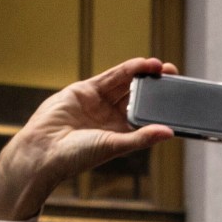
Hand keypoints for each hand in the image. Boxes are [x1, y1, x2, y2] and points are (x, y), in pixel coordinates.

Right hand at [0, 57, 177, 220]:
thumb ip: (141, 137)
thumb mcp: (114, 146)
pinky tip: (141, 65)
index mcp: (121, 133)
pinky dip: (125, 70)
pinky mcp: (85, 90)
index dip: (161, 104)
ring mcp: (98, 102)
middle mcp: (111, 117)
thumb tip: (168, 132)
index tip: (178, 95)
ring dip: (142, 73)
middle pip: (138, 95)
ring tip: (160, 66)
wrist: (43, 149)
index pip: (146, 114)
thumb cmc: (77, 156)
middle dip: (155, 84)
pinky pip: (109, 78)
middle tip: (173, 74)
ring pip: (125, 84)